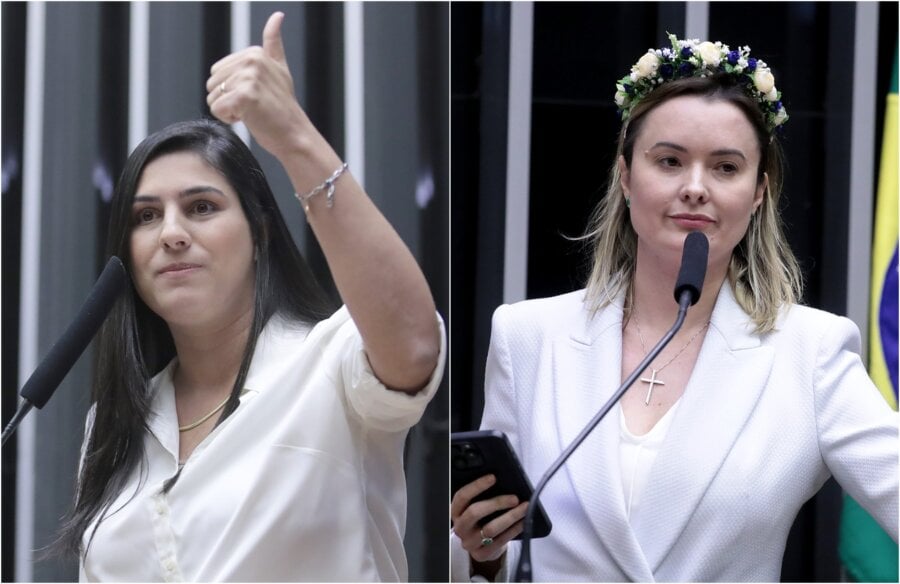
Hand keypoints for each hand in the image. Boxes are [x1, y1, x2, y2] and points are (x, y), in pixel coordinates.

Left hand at [205, 12, 316, 159]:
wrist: (294, 133)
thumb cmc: (284, 106)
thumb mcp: (280, 68)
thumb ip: (273, 42)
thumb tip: (277, 16)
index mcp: (254, 53)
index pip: (218, 72)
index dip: (232, 89)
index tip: (255, 95)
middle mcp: (251, 61)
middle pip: (212, 84)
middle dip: (228, 100)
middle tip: (253, 106)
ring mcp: (248, 78)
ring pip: (212, 98)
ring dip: (229, 111)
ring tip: (252, 112)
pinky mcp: (244, 96)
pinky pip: (217, 109)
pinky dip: (229, 119)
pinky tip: (250, 119)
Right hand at [451, 474, 528, 563]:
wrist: (481, 545)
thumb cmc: (481, 520)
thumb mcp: (476, 507)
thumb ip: (483, 497)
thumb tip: (503, 483)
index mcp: (456, 511)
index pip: (462, 496)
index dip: (477, 486)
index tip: (493, 478)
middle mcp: (460, 527)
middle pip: (475, 512)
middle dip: (497, 503)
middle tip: (514, 498)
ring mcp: (469, 542)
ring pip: (490, 528)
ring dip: (510, 517)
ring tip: (523, 508)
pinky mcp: (481, 554)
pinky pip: (499, 541)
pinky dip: (513, 530)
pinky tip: (523, 521)